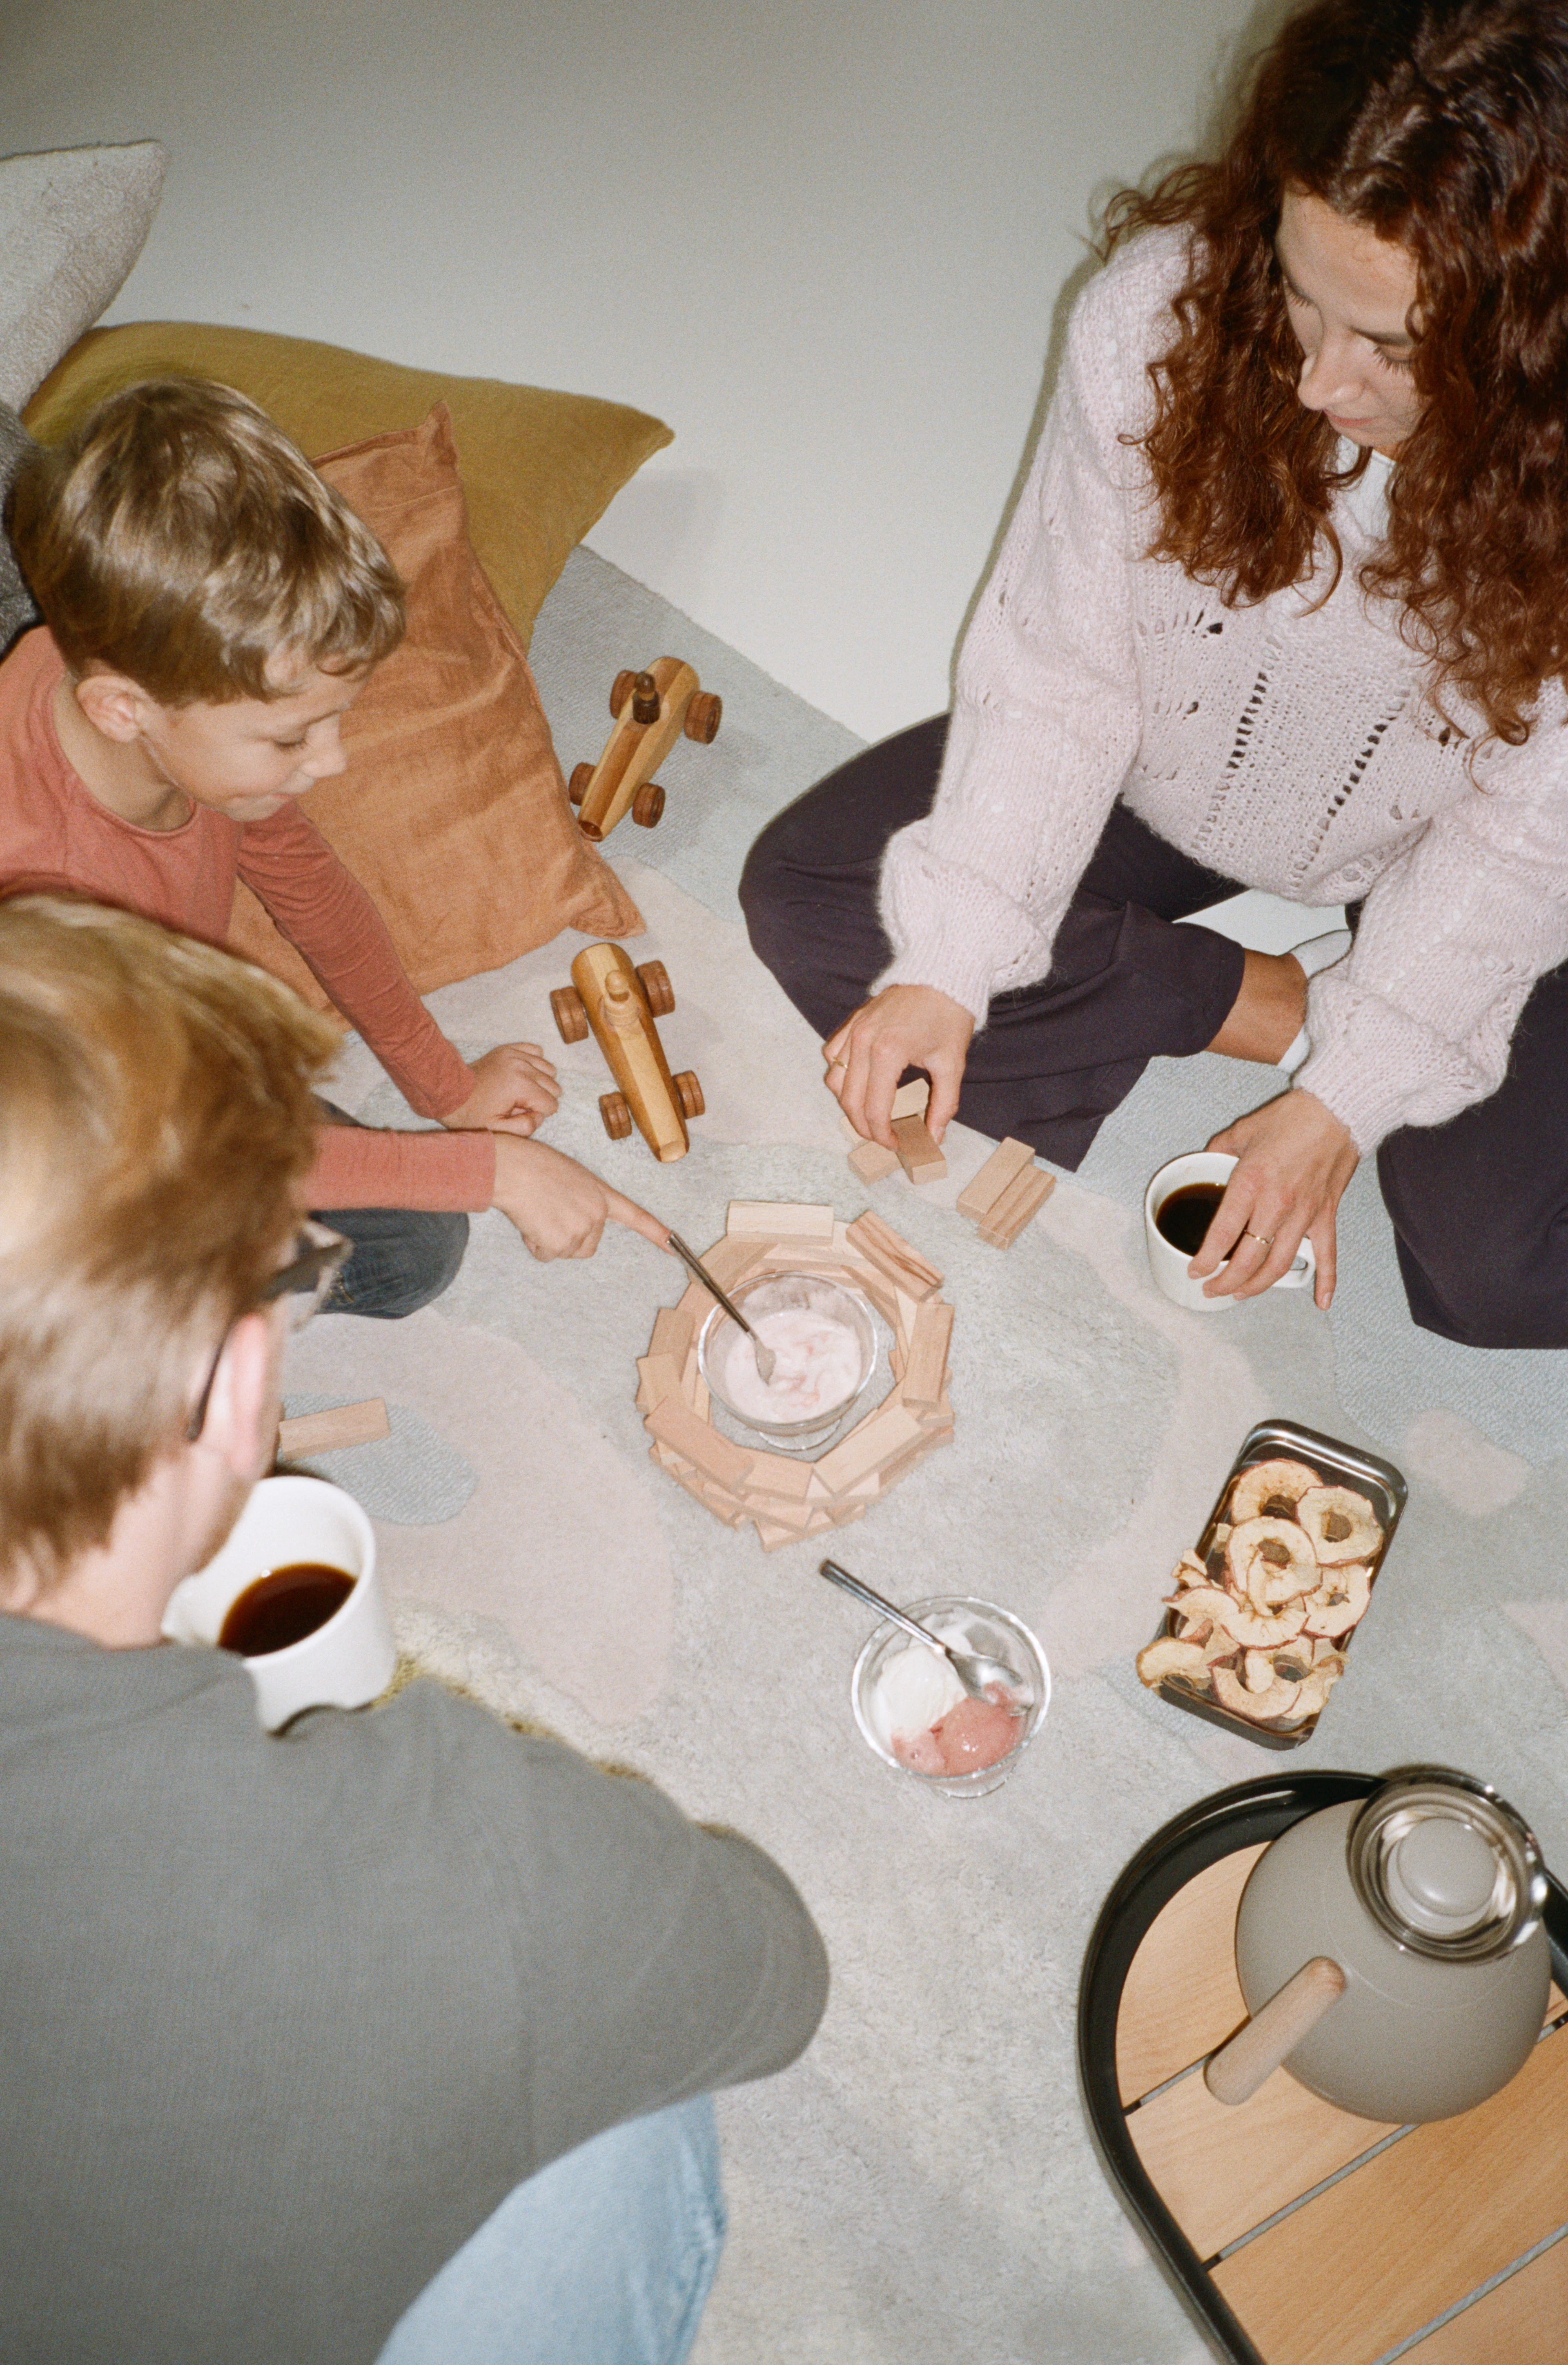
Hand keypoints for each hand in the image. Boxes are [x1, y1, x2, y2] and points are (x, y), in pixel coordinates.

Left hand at [441, 1043, 559, 1135]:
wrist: (449, 1091)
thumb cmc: (471, 1114)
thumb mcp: (497, 1130)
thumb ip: (525, 1127)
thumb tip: (540, 1115)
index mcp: (520, 1085)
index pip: (551, 1105)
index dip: (537, 1114)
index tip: (517, 1114)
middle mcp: (521, 1065)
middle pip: (553, 1086)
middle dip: (540, 1099)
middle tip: (517, 1104)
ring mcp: (515, 1054)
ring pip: (549, 1069)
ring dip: (540, 1082)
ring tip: (519, 1090)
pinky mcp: (509, 1049)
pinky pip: (537, 1052)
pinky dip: (534, 1064)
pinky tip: (522, 1075)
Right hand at [489, 1135, 670, 1261]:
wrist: (513, 1168)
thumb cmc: (532, 1164)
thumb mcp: (569, 1177)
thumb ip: (580, 1199)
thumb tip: (569, 1220)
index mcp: (601, 1194)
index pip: (635, 1216)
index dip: (656, 1233)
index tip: (675, 1247)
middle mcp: (597, 1214)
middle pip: (587, 1245)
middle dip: (566, 1237)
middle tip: (547, 1211)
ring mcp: (581, 1230)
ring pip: (565, 1251)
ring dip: (547, 1239)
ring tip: (536, 1211)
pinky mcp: (561, 1243)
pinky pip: (547, 1255)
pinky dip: (535, 1244)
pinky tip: (529, 1220)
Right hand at [823, 985, 974, 1148]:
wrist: (942, 975)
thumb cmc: (949, 1016)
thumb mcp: (952, 1064)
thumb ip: (943, 1104)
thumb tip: (934, 1136)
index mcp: (888, 1052)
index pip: (874, 1109)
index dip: (883, 1135)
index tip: (897, 1144)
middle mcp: (864, 1041)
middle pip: (849, 1100)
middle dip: (864, 1127)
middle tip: (882, 1137)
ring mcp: (854, 1029)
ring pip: (834, 1080)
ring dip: (848, 1103)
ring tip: (869, 1113)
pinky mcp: (853, 1021)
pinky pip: (831, 1055)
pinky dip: (839, 1073)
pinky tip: (858, 1081)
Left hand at [1193, 1088, 1358, 1308]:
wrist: (1339, 1109)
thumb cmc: (1293, 1117)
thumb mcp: (1243, 1130)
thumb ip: (1219, 1150)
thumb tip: (1205, 1161)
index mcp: (1251, 1184)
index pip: (1222, 1235)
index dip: (1205, 1260)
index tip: (1195, 1270)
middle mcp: (1277, 1205)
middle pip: (1248, 1260)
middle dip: (1225, 1283)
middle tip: (1212, 1289)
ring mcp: (1305, 1214)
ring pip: (1279, 1266)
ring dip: (1258, 1286)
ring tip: (1240, 1294)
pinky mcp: (1327, 1215)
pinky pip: (1327, 1256)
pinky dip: (1326, 1281)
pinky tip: (1320, 1301)